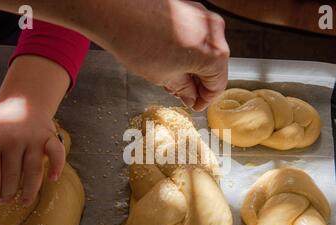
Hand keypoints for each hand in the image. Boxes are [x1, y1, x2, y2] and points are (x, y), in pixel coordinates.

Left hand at [0, 98, 64, 206]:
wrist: (23, 101)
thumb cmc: (4, 126)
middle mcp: (13, 137)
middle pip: (11, 174)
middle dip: (8, 191)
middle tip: (7, 200)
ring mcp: (33, 137)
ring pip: (32, 170)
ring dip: (29, 190)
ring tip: (25, 201)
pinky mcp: (50, 136)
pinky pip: (56, 154)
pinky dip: (57, 166)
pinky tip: (53, 178)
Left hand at [88, 0, 229, 110]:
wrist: (117, 11)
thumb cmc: (137, 40)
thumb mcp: (163, 77)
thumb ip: (183, 89)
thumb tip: (190, 95)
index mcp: (214, 54)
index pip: (218, 85)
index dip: (205, 99)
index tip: (195, 104)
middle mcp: (214, 32)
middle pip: (214, 66)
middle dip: (198, 83)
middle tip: (182, 93)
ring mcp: (202, 17)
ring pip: (204, 50)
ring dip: (192, 66)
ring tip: (171, 75)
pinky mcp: (190, 8)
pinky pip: (196, 35)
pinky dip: (187, 49)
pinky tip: (168, 57)